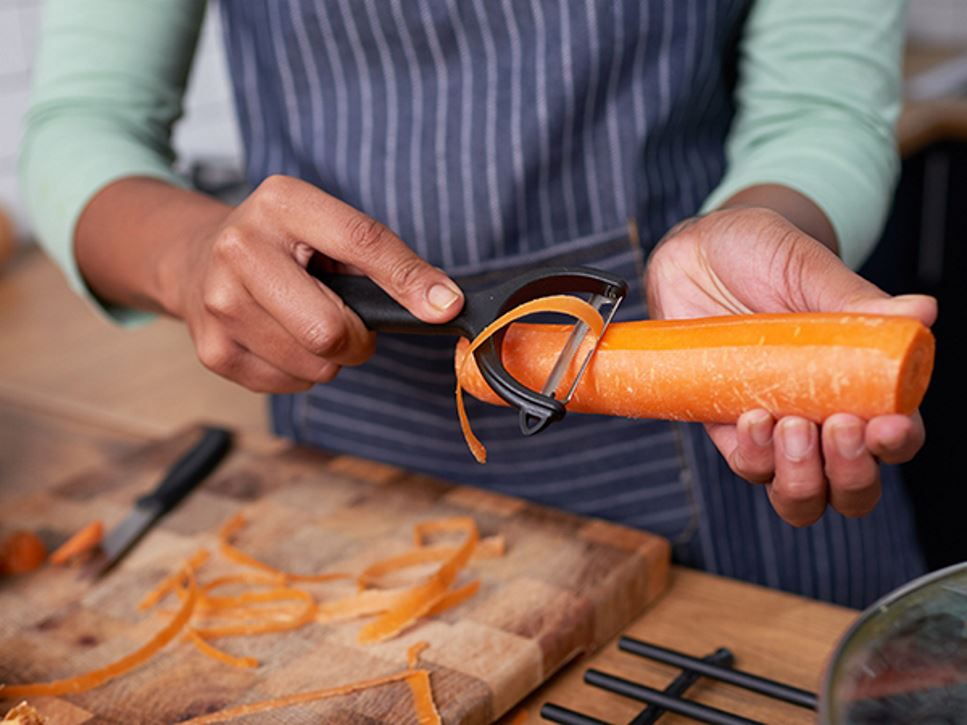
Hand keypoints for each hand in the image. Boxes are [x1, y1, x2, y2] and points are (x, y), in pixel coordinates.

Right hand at [158, 175, 463, 392]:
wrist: (197, 257)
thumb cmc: (282, 244)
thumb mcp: (329, 227)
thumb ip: (387, 259)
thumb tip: (444, 302)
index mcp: (282, 203)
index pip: (361, 241)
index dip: (408, 280)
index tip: (444, 305)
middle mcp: (240, 249)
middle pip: (330, 330)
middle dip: (357, 338)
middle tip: (350, 321)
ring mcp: (220, 303)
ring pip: (315, 366)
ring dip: (330, 357)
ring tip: (308, 321)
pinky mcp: (213, 350)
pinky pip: (290, 385)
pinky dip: (300, 371)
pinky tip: (282, 338)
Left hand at [645, 207, 936, 525]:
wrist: (697, 250)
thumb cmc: (762, 255)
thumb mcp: (808, 270)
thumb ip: (857, 299)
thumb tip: (924, 311)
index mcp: (862, 384)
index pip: (896, 436)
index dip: (896, 442)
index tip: (885, 424)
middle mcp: (823, 418)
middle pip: (852, 487)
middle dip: (850, 472)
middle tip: (836, 426)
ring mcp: (775, 429)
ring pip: (800, 494)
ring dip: (801, 476)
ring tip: (789, 425)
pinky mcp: (727, 427)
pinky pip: (746, 465)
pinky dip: (753, 456)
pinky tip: (752, 419)